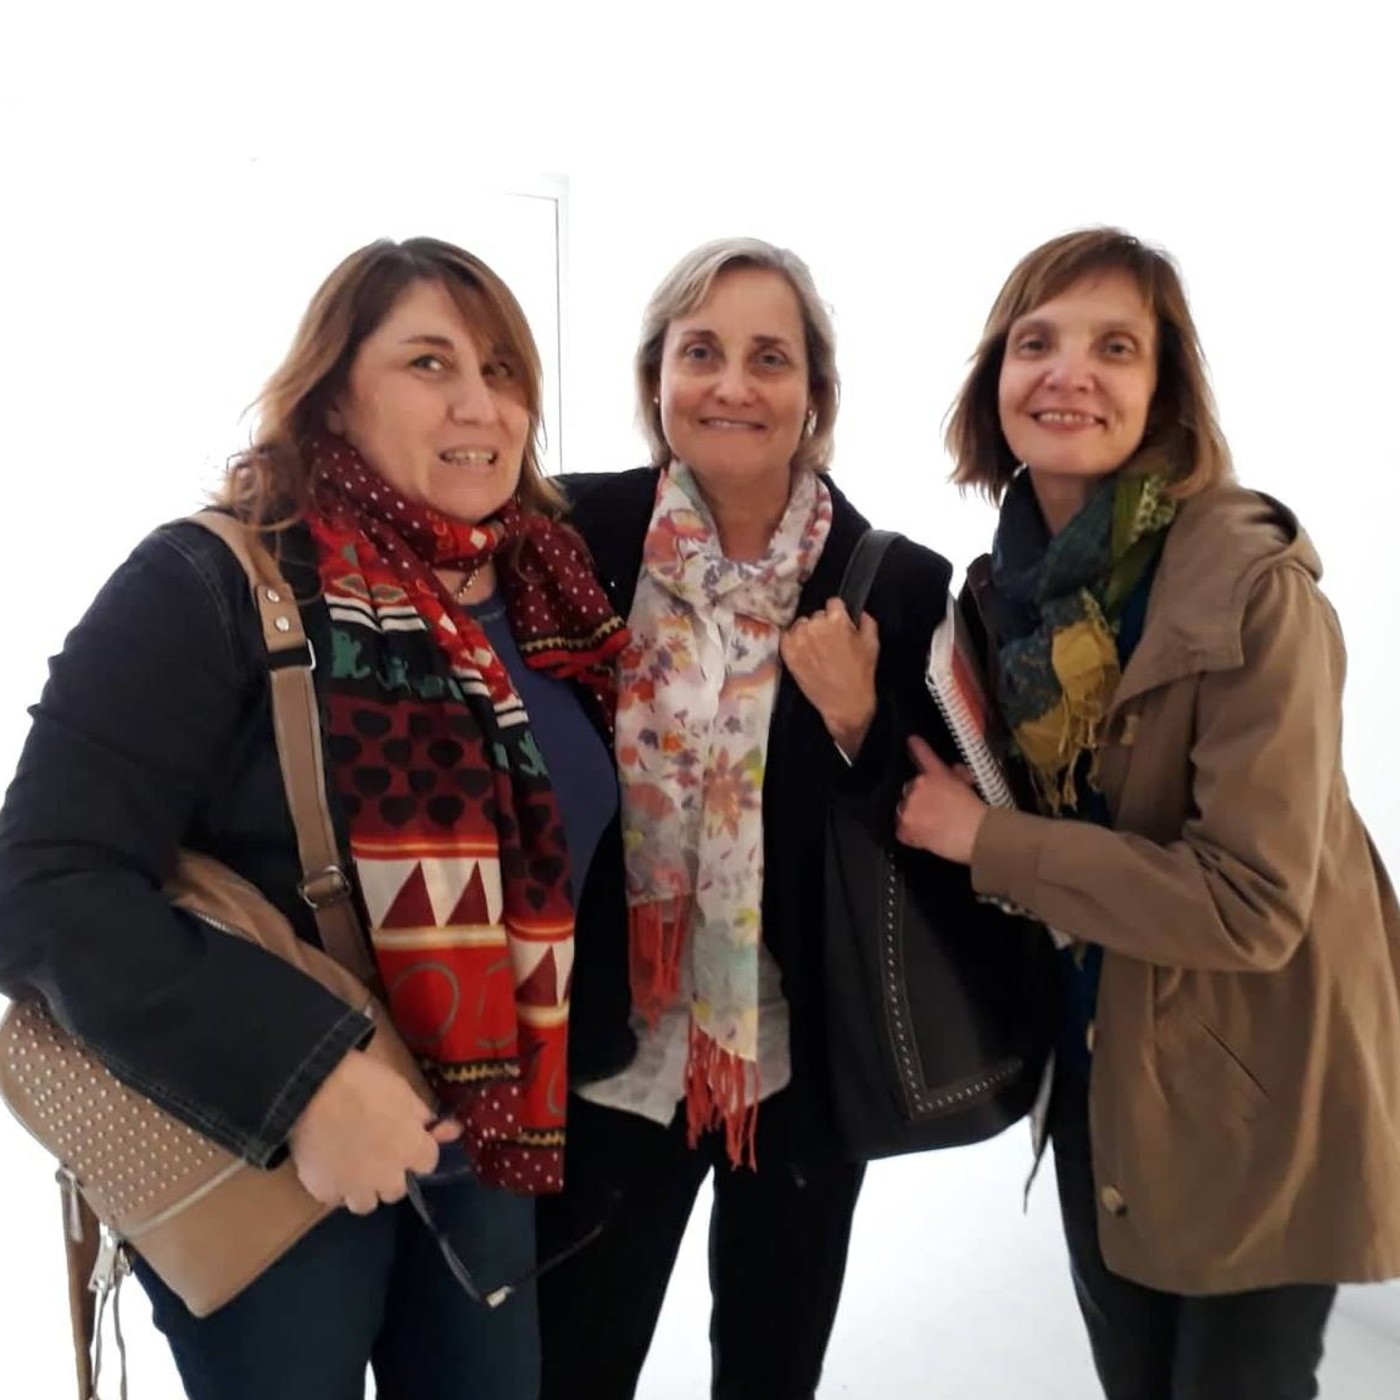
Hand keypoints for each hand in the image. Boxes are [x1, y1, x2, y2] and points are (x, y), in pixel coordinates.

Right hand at [287, 1048, 461, 1214]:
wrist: (313, 1089)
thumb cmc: (363, 1081)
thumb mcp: (402, 1089)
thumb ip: (422, 1115)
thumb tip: (450, 1129)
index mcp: (411, 1149)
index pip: (428, 1162)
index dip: (419, 1149)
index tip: (407, 1138)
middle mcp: (387, 1176)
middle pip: (397, 1189)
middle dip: (391, 1173)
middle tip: (377, 1150)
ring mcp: (354, 1188)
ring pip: (366, 1202)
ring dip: (364, 1188)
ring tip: (353, 1164)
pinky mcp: (323, 1191)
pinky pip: (334, 1198)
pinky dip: (335, 1186)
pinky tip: (329, 1166)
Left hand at [780, 597, 878, 755]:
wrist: (844, 703)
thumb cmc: (860, 675)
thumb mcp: (872, 644)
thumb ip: (867, 622)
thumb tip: (860, 613)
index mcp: (837, 620)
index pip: (833, 602)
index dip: (838, 613)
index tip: (839, 624)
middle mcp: (815, 625)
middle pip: (816, 615)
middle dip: (823, 625)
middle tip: (830, 643)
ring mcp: (799, 639)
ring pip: (801, 625)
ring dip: (807, 633)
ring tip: (817, 651)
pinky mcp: (788, 652)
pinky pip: (787, 637)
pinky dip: (794, 642)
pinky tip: (805, 654)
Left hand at [895, 735, 987, 865]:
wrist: (977, 833)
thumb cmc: (977, 812)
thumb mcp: (969, 786)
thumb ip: (956, 775)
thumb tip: (954, 771)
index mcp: (935, 774)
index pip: (922, 754)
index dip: (916, 746)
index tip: (911, 740)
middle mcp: (918, 786)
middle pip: (910, 789)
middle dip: (920, 798)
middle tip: (935, 810)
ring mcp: (909, 806)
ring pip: (904, 810)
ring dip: (914, 815)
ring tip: (931, 825)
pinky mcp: (906, 826)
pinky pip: (902, 831)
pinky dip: (911, 835)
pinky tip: (925, 838)